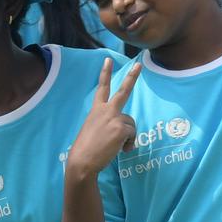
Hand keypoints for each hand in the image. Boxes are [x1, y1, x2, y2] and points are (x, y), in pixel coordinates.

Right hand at [66, 59, 141, 178]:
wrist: (82, 160)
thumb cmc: (87, 148)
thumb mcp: (95, 130)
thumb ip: (110, 124)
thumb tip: (126, 133)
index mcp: (96, 110)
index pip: (102, 88)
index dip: (105, 73)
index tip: (108, 61)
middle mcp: (105, 111)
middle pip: (123, 91)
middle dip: (132, 77)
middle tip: (139, 65)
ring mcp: (114, 118)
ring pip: (131, 124)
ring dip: (128, 136)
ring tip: (116, 146)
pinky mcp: (121, 129)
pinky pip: (132, 134)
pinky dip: (128, 144)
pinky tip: (119, 150)